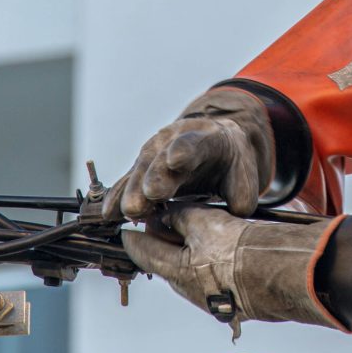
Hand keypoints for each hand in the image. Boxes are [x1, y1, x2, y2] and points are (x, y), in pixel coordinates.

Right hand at [103, 88, 273, 220]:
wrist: (216, 147)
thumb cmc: (230, 166)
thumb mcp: (243, 177)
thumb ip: (241, 195)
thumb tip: (232, 213)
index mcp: (205, 139)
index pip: (194, 142)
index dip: (185, 150)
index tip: (176, 160)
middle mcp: (174, 141)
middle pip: (162, 157)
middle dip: (155, 174)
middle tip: (149, 194)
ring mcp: (154, 152)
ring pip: (141, 169)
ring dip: (134, 190)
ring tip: (129, 210)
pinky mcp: (141, 168)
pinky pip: (126, 182)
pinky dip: (118, 197)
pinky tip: (108, 213)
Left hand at [121, 205, 341, 337]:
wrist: (277, 273)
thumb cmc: (238, 249)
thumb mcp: (204, 222)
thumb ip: (181, 217)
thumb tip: (167, 216)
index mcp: (176, 271)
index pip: (144, 253)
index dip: (134, 238)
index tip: (126, 232)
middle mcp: (189, 290)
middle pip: (167, 263)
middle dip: (164, 245)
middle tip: (162, 226)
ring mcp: (211, 298)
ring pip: (191, 271)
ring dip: (189, 253)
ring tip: (196, 235)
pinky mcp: (233, 301)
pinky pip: (212, 279)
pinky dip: (210, 263)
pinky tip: (221, 252)